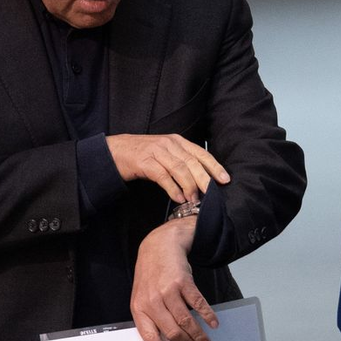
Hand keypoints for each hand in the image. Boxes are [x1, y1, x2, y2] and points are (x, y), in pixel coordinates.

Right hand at [107, 133, 229, 202]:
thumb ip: (181, 162)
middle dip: (205, 179)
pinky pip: (163, 176)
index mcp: (177, 141)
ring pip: (180, 169)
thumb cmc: (142, 154)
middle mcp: (169, 144)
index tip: (225, 179)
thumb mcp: (165, 153)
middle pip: (192, 162)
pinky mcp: (145, 162)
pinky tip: (178, 198)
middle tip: (212, 193)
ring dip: (189, 186)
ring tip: (194, 200)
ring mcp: (156, 152)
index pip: (201, 153)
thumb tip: (201, 179)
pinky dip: (172, 188)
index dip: (214, 166)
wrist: (115, 151)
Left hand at [130, 218, 218, 340]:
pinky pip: (197, 304)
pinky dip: (207, 315)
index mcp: (139, 308)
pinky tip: (213, 323)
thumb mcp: (142, 296)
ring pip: (186, 321)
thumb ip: (150, 317)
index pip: (150, 338)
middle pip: (172, 332)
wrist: (158, 246)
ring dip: (198, 334)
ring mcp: (167, 291)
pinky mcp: (182, 282)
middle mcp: (152, 301)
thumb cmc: (150, 275)